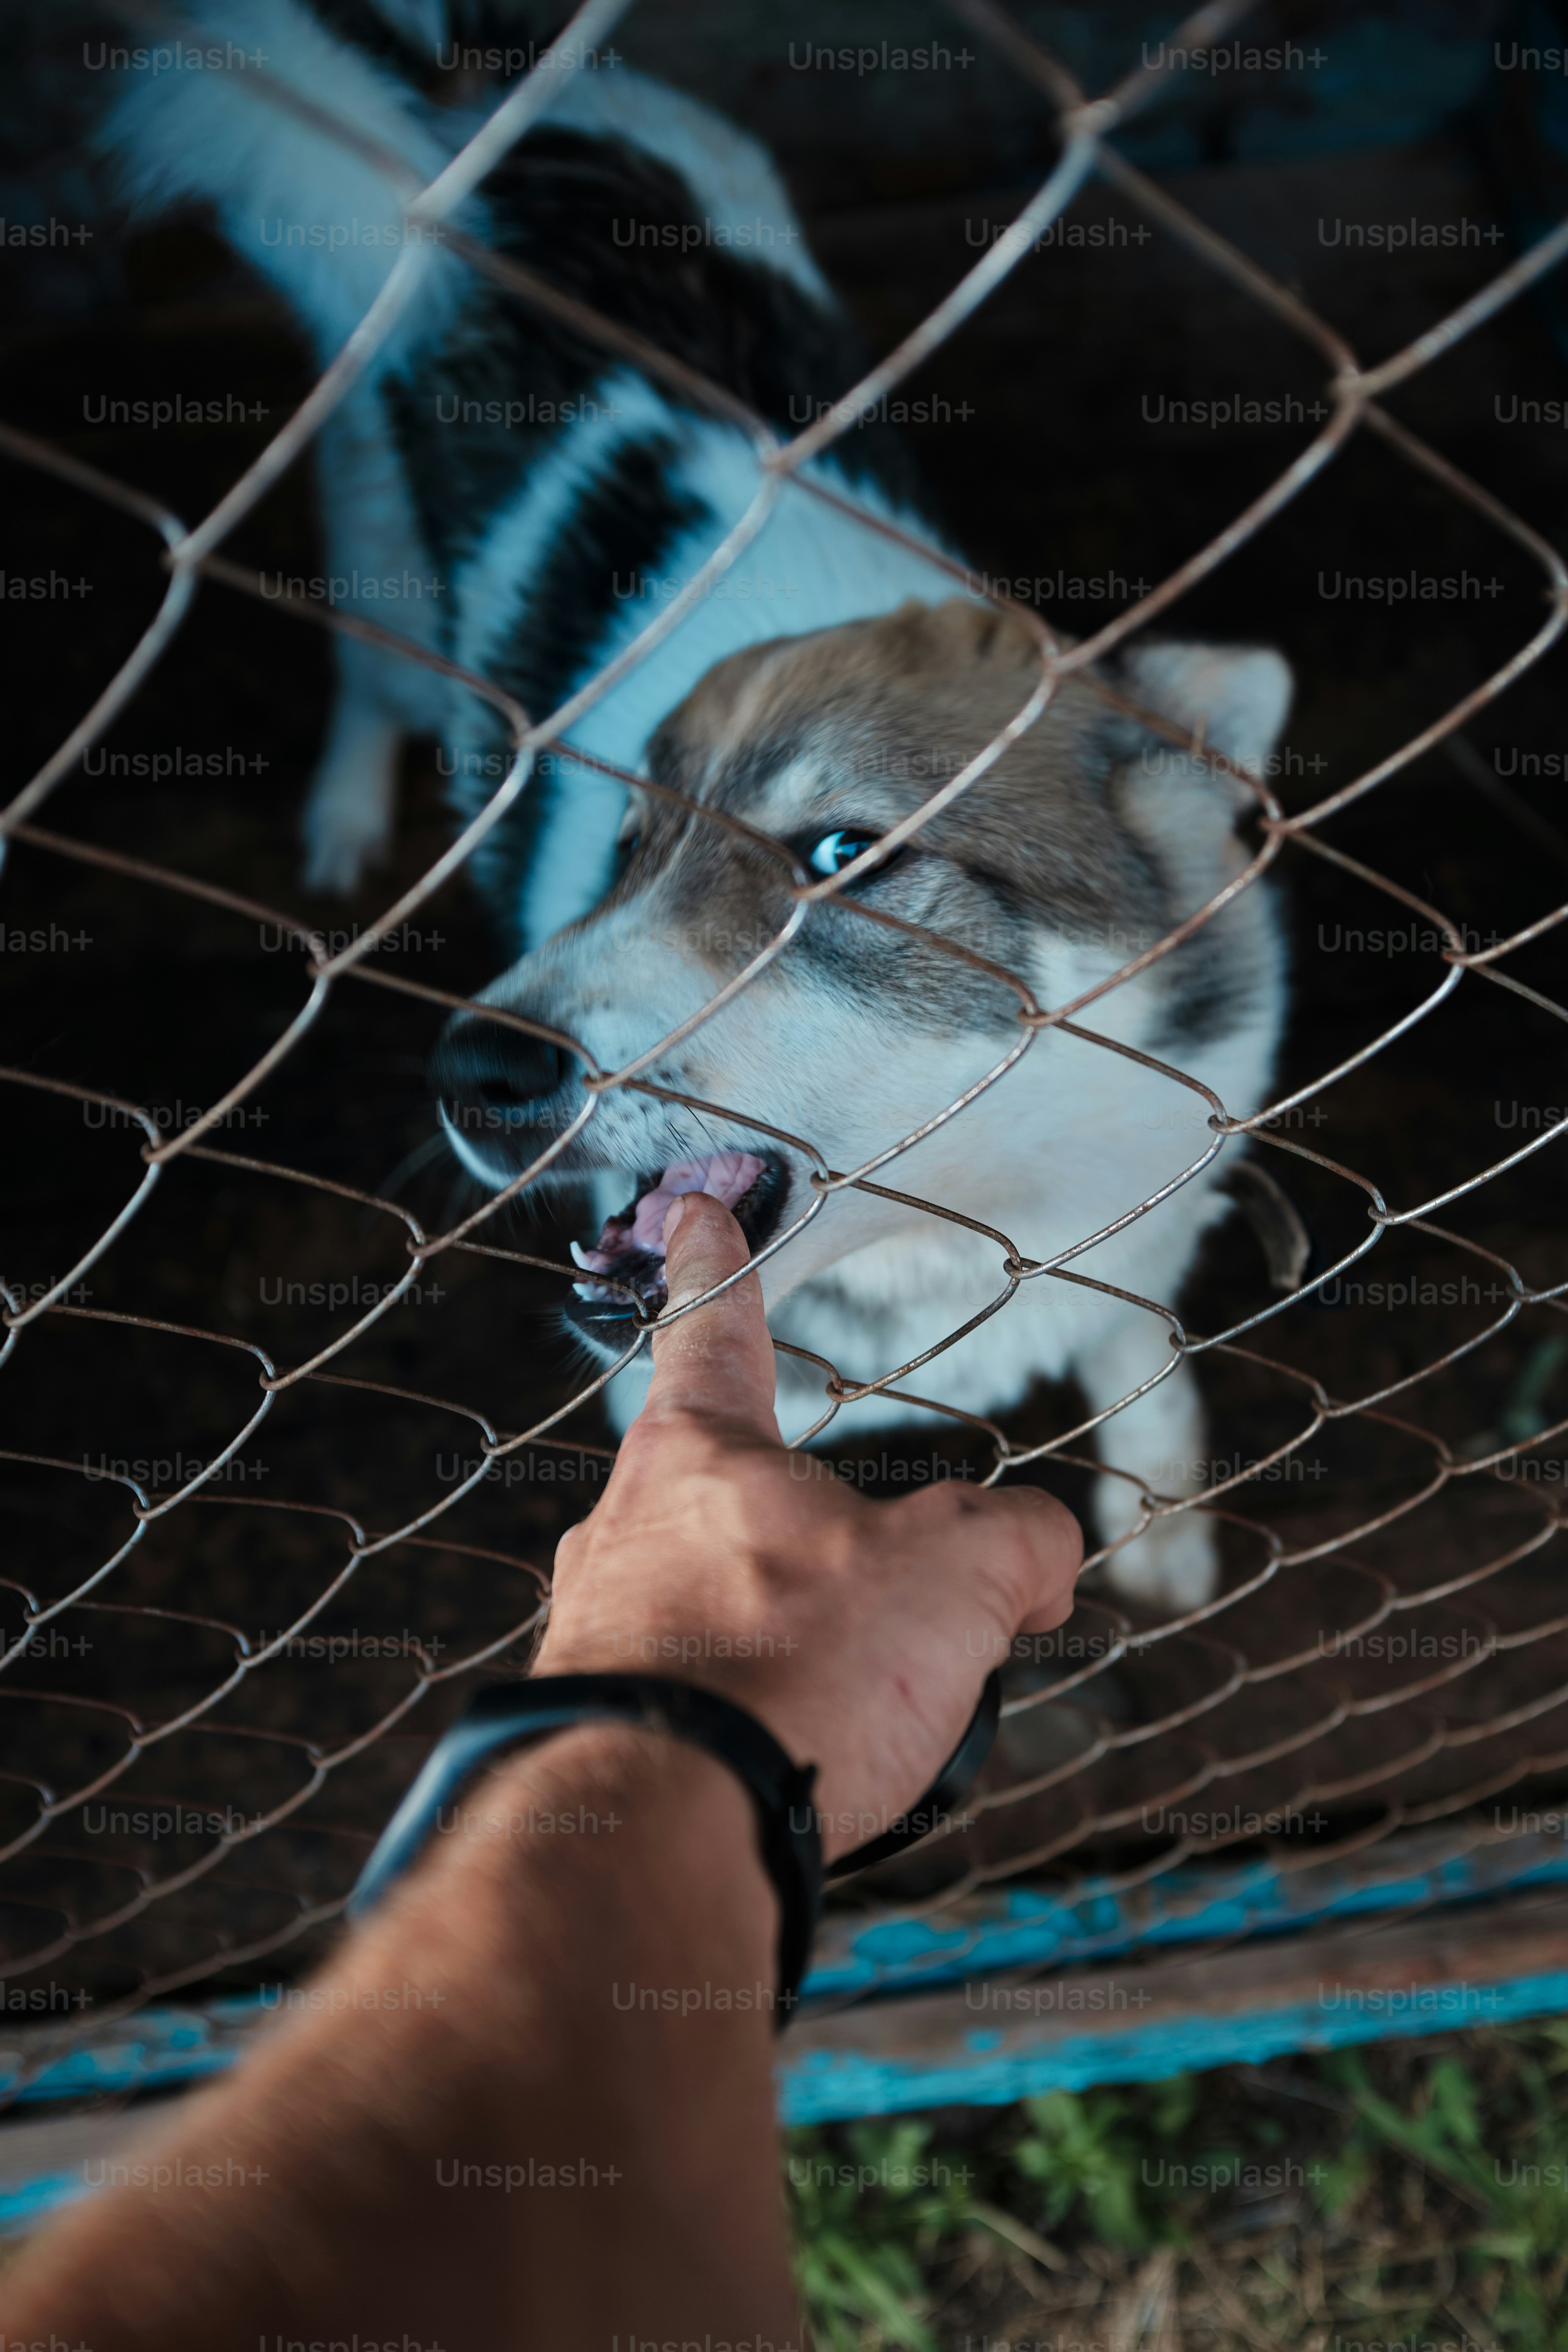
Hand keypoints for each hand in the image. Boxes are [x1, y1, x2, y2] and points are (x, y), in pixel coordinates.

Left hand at [536, 1190, 1080, 1859]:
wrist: (658, 1837)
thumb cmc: (792, 1671)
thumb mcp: (960, 1575)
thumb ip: (1018, 1539)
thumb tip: (1038, 1556)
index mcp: (698, 1451)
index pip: (715, 1324)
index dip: (717, 1262)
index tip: (694, 1212)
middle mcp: (624, 1528)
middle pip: (720, 1491)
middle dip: (796, 1527)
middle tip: (869, 1583)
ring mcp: (596, 1633)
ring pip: (708, 1605)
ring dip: (782, 1642)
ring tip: (863, 1714)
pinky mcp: (590, 1734)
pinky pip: (694, 1704)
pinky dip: (757, 1723)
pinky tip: (806, 1769)